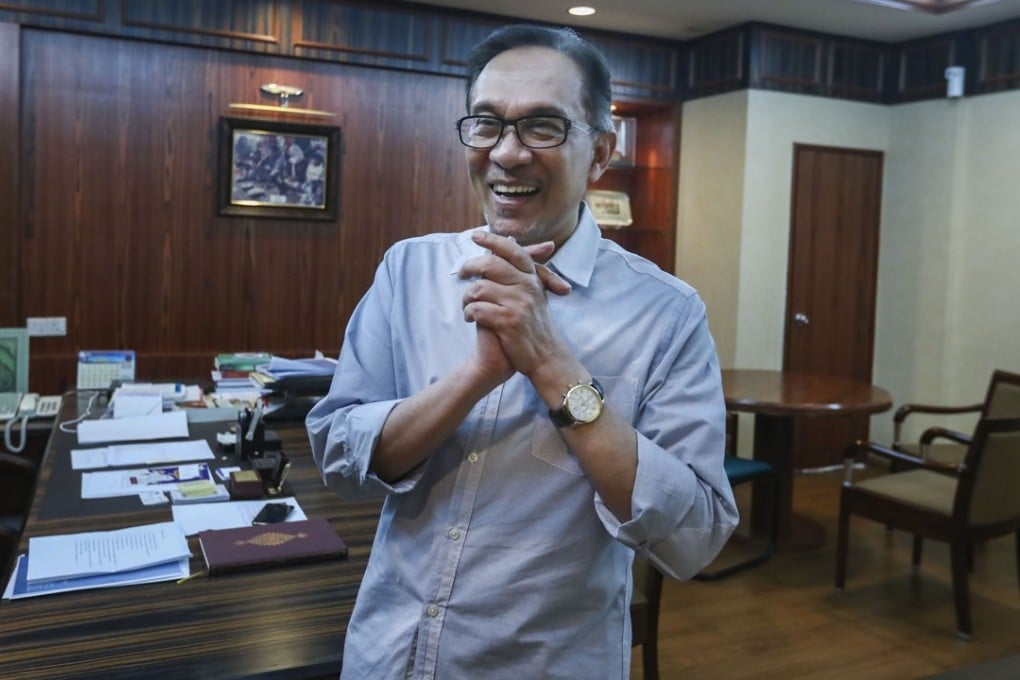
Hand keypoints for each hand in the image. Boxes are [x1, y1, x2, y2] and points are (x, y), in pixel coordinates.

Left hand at [459, 231, 570, 377]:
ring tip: (467, 305)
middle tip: (461, 274)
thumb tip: (509, 239)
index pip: (512, 250)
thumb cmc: (535, 326)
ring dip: (466, 297)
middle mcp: (527, 287)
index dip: (492, 240)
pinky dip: (469, 313)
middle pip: (490, 265)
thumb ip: (522, 270)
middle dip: (469, 267)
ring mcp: (519, 304)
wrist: (546, 357)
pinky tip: (470, 318)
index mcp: (532, 278)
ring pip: (479, 288)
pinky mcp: (508, 322)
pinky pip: (477, 309)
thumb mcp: (535, 294)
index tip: (476, 235)